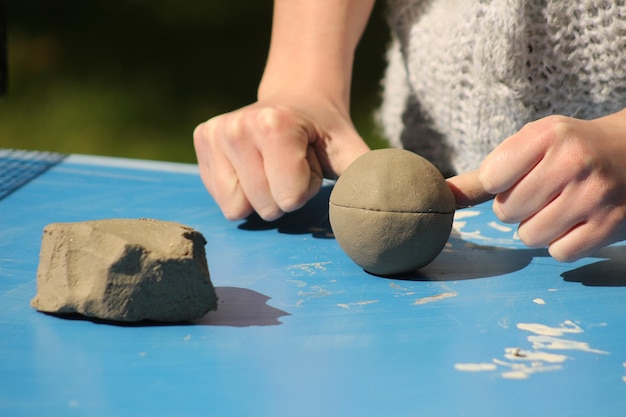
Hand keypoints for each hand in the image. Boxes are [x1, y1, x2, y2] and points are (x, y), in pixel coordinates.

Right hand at [193, 96, 368, 220]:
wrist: (296, 97)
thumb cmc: (325, 132)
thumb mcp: (351, 151)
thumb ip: (366, 177)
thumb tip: (387, 205)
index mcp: (273, 124)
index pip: (289, 198)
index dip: (306, 188)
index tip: (310, 163)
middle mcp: (237, 126)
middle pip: (265, 206)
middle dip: (284, 195)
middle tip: (291, 165)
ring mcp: (215, 132)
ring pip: (238, 208)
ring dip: (262, 195)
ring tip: (273, 166)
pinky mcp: (201, 140)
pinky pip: (221, 199)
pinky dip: (241, 191)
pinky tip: (253, 166)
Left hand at [450, 110, 625, 261]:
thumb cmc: (571, 150)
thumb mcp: (532, 145)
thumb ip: (486, 173)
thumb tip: (443, 196)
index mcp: (548, 135)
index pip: (490, 178)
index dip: (499, 185)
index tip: (518, 176)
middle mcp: (573, 161)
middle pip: (506, 212)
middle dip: (516, 208)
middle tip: (543, 192)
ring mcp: (594, 195)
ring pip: (529, 236)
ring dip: (537, 228)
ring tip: (558, 207)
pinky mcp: (611, 225)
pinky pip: (560, 253)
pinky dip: (562, 243)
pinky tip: (576, 222)